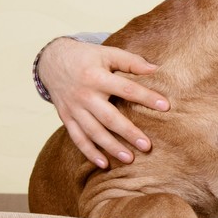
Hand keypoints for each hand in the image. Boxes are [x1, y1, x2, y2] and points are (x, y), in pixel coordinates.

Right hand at [37, 37, 169, 167]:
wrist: (51, 61)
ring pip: (93, 132)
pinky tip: (104, 164)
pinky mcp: (66, 118)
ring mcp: (73, 109)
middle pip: (109, 117)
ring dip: (111, 147)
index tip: (165, 106)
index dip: (146, 97)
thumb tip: (155, 69)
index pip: (126, 89)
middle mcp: (84, 95)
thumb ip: (131, 62)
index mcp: (97, 77)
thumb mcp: (107, 53)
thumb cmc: (87, 57)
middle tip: (147, 146)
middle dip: (128, 132)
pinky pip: (77, 138)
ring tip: (130, 159)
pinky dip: (89, 152)